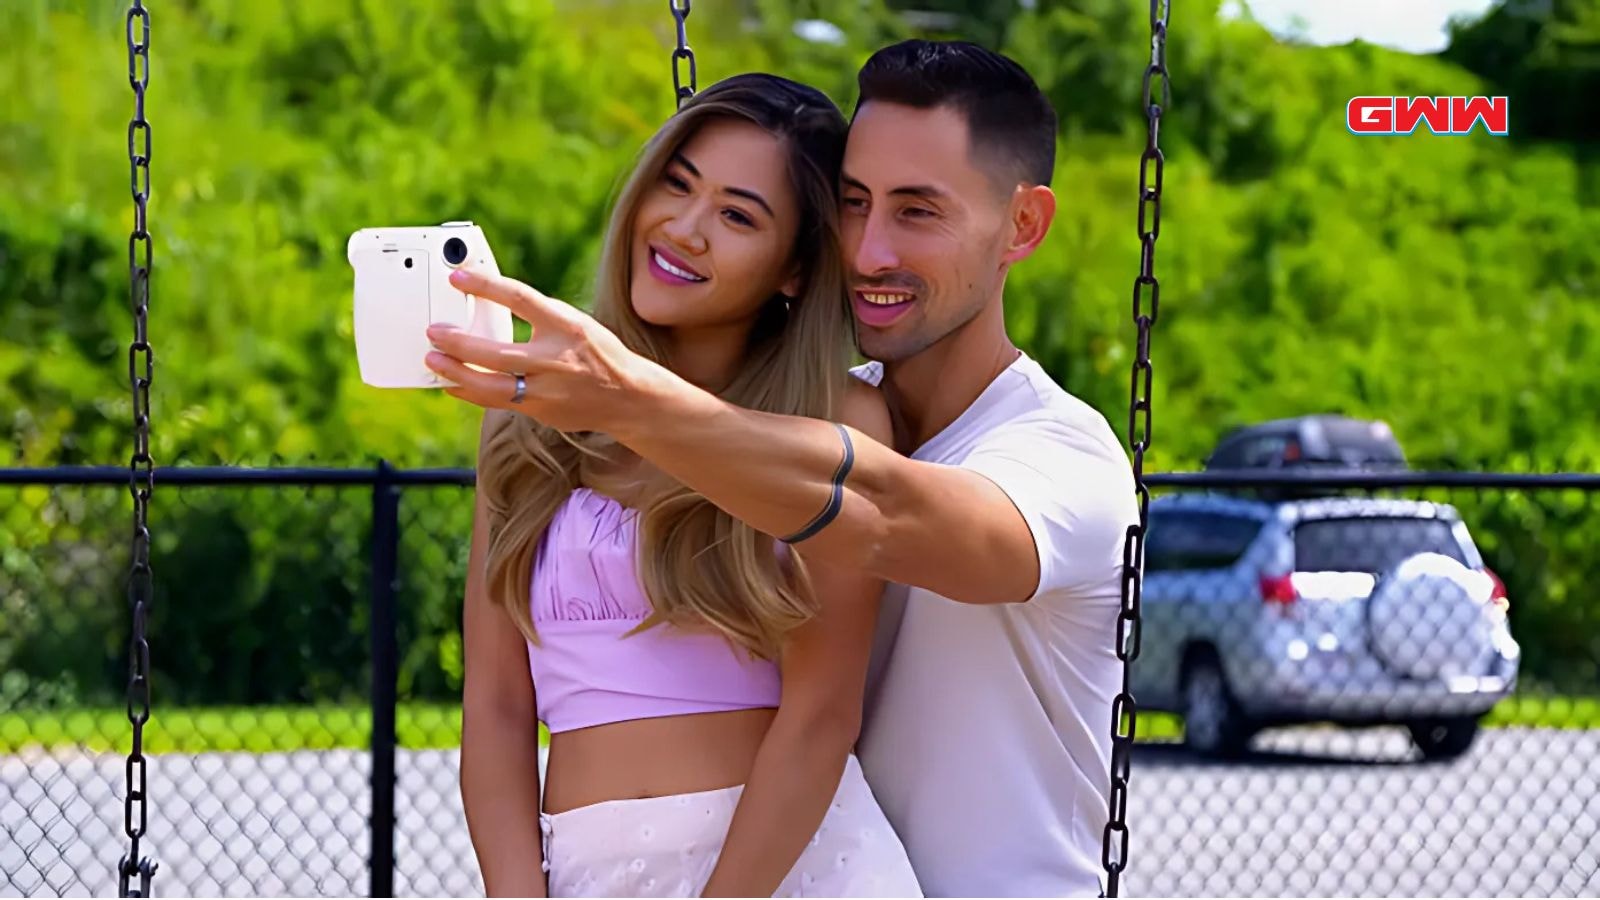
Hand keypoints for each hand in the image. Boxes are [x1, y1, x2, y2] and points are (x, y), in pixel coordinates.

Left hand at [423, 267, 649, 433]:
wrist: (628, 397)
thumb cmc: (597, 353)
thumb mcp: (575, 323)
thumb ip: (539, 315)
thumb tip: (492, 304)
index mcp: (568, 327)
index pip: (521, 299)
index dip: (486, 286)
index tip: (457, 277)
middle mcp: (557, 360)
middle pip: (496, 353)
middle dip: (459, 344)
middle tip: (435, 333)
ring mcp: (548, 390)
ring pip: (492, 386)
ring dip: (457, 374)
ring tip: (434, 362)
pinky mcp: (542, 411)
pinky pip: (498, 402)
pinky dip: (472, 391)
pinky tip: (454, 383)